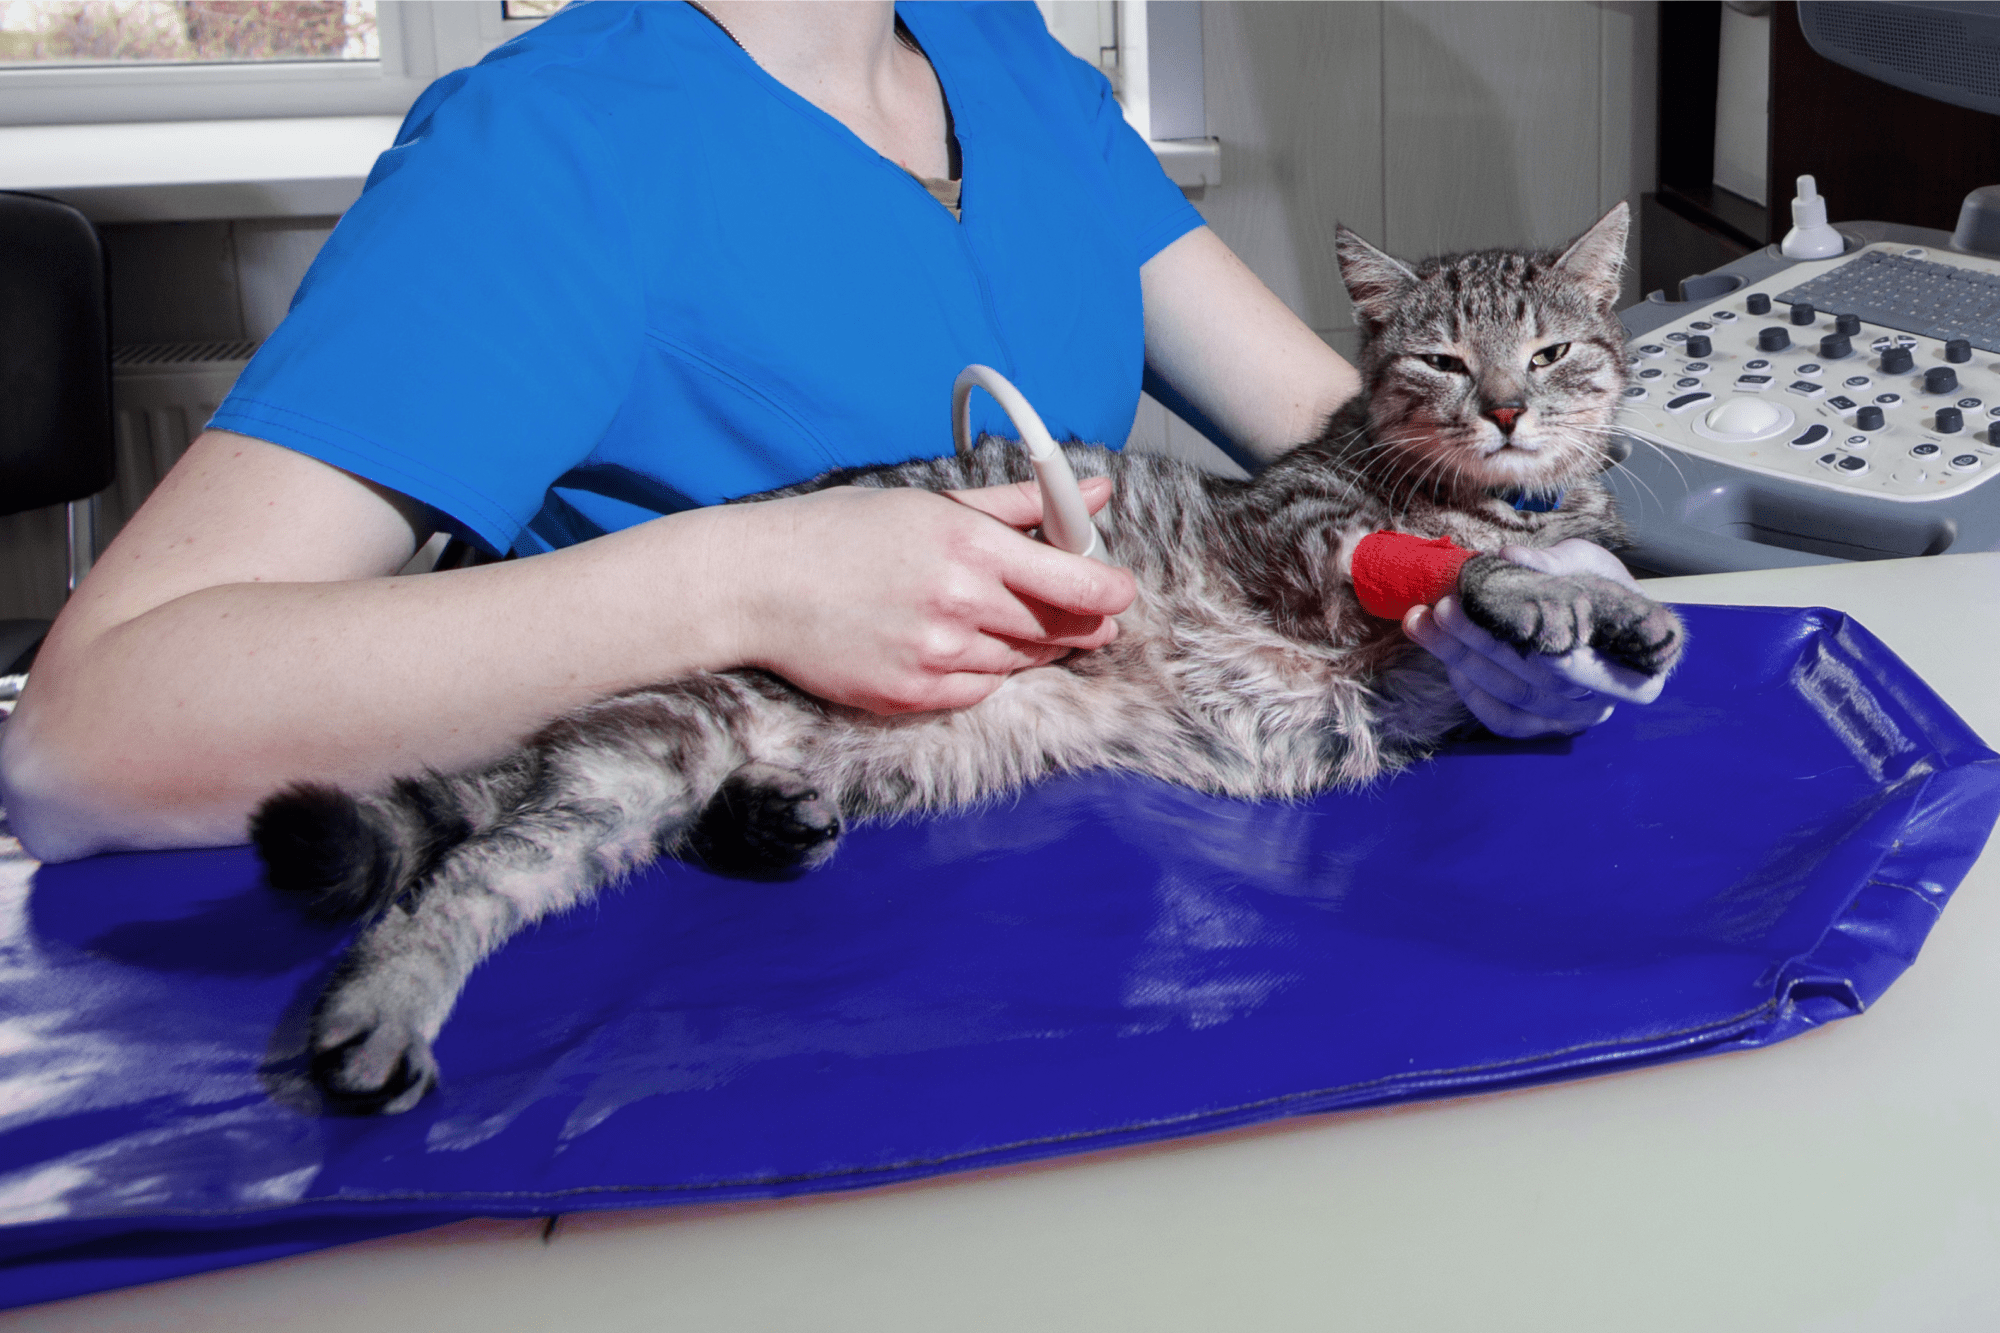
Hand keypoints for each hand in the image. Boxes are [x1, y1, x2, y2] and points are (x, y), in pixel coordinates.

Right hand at [726, 477, 1134, 713]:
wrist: (758, 585)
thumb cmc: (841, 533)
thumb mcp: (932, 504)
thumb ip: (1021, 504)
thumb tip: (1093, 493)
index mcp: (969, 546)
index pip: (1079, 582)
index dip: (1112, 591)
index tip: (1119, 591)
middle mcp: (959, 604)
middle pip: (1058, 627)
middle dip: (1079, 620)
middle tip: (1078, 610)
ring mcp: (934, 656)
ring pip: (1021, 661)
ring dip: (1030, 643)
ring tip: (998, 615)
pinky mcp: (910, 695)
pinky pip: (980, 689)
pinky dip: (987, 669)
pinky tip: (964, 643)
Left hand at [1403, 539, 1667, 737]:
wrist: (1598, 617)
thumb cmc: (1600, 589)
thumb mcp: (1589, 564)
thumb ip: (1555, 562)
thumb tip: (1509, 557)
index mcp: (1638, 665)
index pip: (1598, 670)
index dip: (1558, 655)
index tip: (1517, 625)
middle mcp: (1607, 702)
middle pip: (1542, 681)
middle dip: (1486, 643)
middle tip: (1444, 607)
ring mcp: (1573, 720)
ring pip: (1514, 697)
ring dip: (1461, 659)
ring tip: (1422, 620)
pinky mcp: (1541, 728)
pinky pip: (1502, 720)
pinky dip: (1470, 689)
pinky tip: (1445, 654)